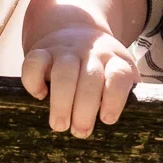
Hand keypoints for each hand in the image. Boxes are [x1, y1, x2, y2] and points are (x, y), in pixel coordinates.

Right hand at [21, 27, 138, 137]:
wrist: (75, 30)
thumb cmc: (101, 68)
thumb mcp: (119, 73)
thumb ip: (125, 94)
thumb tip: (128, 128)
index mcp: (115, 61)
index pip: (119, 76)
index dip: (114, 99)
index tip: (107, 120)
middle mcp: (91, 53)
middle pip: (90, 78)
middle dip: (85, 109)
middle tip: (80, 132)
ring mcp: (65, 50)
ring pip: (64, 71)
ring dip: (61, 101)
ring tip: (60, 125)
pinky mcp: (42, 50)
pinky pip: (34, 62)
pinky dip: (34, 81)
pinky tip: (40, 96)